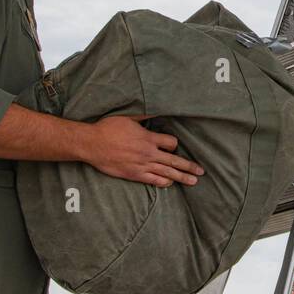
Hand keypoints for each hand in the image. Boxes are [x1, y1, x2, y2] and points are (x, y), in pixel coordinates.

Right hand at [84, 114, 204, 186]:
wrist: (91, 144)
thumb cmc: (108, 128)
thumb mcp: (128, 117)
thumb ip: (145, 116)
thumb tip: (158, 109)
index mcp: (148, 138)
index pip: (171, 143)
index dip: (175, 145)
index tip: (174, 146)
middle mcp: (148, 153)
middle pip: (174, 161)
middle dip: (189, 166)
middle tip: (201, 172)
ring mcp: (141, 166)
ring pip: (166, 173)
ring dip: (181, 177)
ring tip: (193, 181)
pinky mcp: (133, 175)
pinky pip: (152, 181)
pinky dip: (163, 183)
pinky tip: (170, 184)